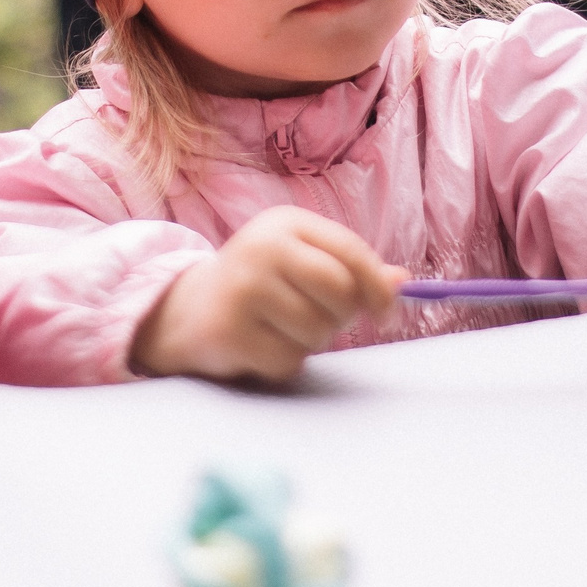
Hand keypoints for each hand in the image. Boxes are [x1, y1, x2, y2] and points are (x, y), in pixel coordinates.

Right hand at [130, 206, 403, 382]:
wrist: (185, 309)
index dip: (376, 286)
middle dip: (342, 316)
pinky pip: (287, 359)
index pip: (350, 251)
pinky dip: (283, 361)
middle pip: (339, 291)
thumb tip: (401, 282)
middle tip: (322, 321)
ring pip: (317, 330)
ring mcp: (243, 288)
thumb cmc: (258, 284)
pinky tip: (261, 345)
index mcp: (285, 224)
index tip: (386, 312)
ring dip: (310, 341)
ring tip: (282, 328)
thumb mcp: (300, 262)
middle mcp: (262, 247)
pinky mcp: (229, 329)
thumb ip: (350, 269)